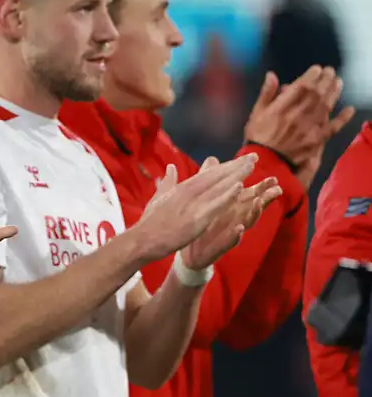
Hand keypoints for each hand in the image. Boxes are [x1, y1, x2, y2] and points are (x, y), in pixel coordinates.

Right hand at [133, 155, 256, 262]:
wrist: (142, 240)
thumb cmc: (150, 221)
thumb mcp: (159, 197)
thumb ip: (167, 182)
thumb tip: (170, 167)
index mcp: (181, 188)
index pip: (208, 174)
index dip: (226, 166)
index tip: (241, 160)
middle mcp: (188, 192)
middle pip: (216, 177)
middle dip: (235, 167)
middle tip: (254, 157)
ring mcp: (192, 205)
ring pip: (218, 187)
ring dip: (236, 176)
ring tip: (251, 166)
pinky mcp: (196, 219)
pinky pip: (215, 206)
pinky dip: (227, 195)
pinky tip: (239, 187)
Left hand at [179, 157, 284, 269]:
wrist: (188, 249)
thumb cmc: (202, 222)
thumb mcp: (205, 198)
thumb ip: (210, 179)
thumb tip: (213, 158)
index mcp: (232, 206)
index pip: (250, 194)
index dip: (262, 187)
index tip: (274, 178)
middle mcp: (235, 218)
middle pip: (254, 207)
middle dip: (266, 198)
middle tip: (277, 189)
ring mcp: (230, 232)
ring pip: (246, 222)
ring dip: (254, 213)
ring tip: (260, 204)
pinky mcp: (220, 244)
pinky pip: (230, 240)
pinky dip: (235, 234)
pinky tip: (239, 228)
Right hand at [244, 67, 353, 179]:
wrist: (264, 161)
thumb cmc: (258, 136)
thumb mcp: (256, 113)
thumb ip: (266, 93)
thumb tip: (271, 75)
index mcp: (280, 108)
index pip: (301, 87)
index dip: (311, 76)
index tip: (317, 68)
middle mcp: (296, 116)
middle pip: (316, 94)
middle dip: (325, 80)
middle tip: (330, 71)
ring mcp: (307, 128)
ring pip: (325, 107)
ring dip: (334, 93)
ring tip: (339, 82)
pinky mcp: (315, 140)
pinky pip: (332, 128)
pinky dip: (342, 118)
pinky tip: (350, 109)